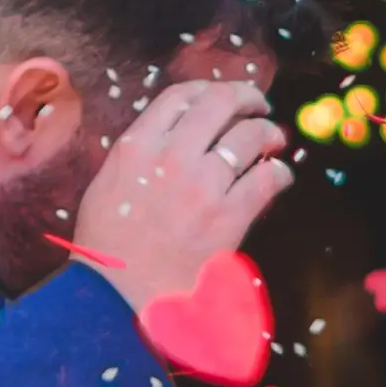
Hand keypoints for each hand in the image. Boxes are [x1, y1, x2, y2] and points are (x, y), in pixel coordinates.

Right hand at [70, 76, 292, 304]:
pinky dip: (278, 173)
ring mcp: (203, 185)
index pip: (180, 96)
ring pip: (250, 136)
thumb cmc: (107, 249)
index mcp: (136, 146)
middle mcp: (171, 156)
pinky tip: (278, 176)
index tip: (222, 95)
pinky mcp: (229, 216)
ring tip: (274, 140)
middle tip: (259, 106)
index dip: (208, 89)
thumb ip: (137, 157)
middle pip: (220, 103)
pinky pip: (266, 179)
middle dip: (247, 98)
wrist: (117, 298)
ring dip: (268, 133)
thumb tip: (169, 139)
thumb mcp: (107, 187)